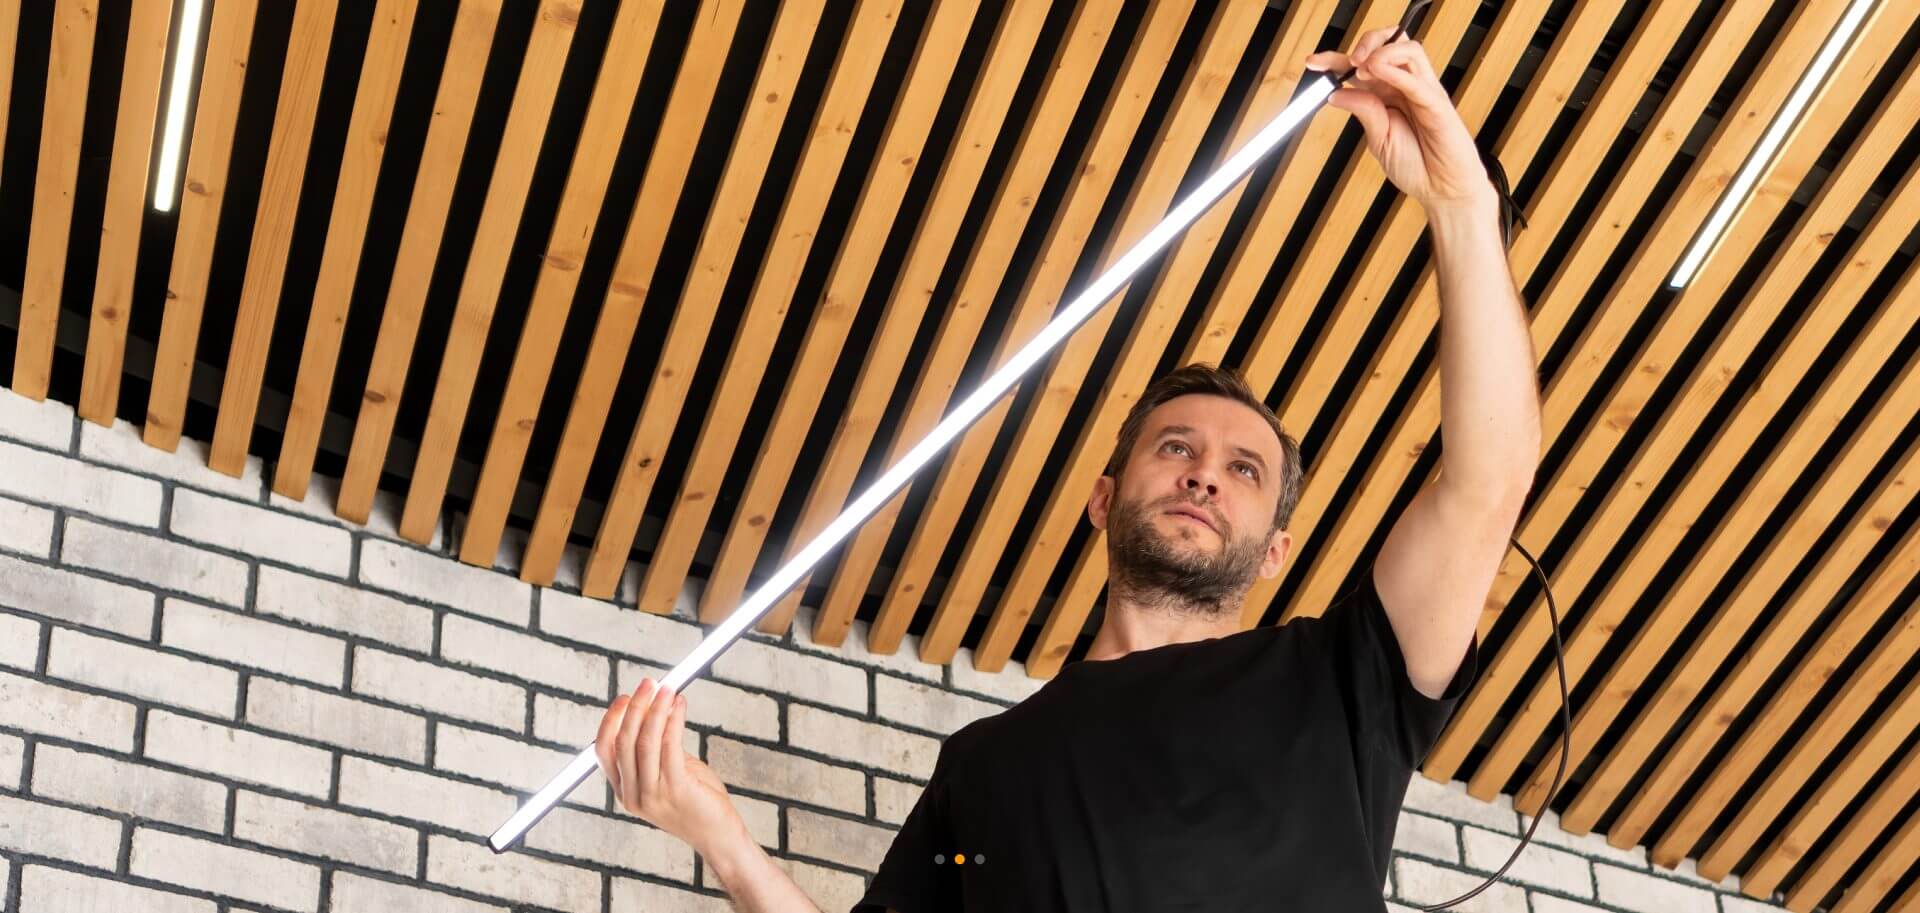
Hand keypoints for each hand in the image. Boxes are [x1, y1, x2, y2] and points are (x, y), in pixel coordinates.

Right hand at [595, 677, 743, 853]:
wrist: (719, 835)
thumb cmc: (696, 801)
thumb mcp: (668, 773)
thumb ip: (656, 749)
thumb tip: (654, 709)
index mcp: (624, 791)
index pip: (603, 750)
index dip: (611, 720)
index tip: (625, 697)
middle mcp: (633, 795)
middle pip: (624, 741)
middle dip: (636, 706)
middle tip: (649, 683)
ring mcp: (653, 795)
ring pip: (645, 742)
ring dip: (656, 709)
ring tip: (667, 688)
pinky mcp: (677, 790)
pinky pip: (670, 746)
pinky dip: (674, 720)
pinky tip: (680, 705)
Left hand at [1305, 30, 1495, 213]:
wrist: (1442, 189)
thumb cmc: (1416, 165)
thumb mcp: (1379, 139)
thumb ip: (1363, 111)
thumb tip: (1336, 93)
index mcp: (1388, 94)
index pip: (1362, 66)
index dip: (1335, 60)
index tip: (1313, 63)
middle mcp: (1406, 87)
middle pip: (1389, 44)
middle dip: (1364, 44)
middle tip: (1347, 61)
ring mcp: (1423, 92)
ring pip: (1407, 50)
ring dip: (1381, 52)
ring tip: (1362, 68)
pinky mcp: (1437, 105)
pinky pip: (1417, 81)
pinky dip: (1395, 71)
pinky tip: (1376, 71)